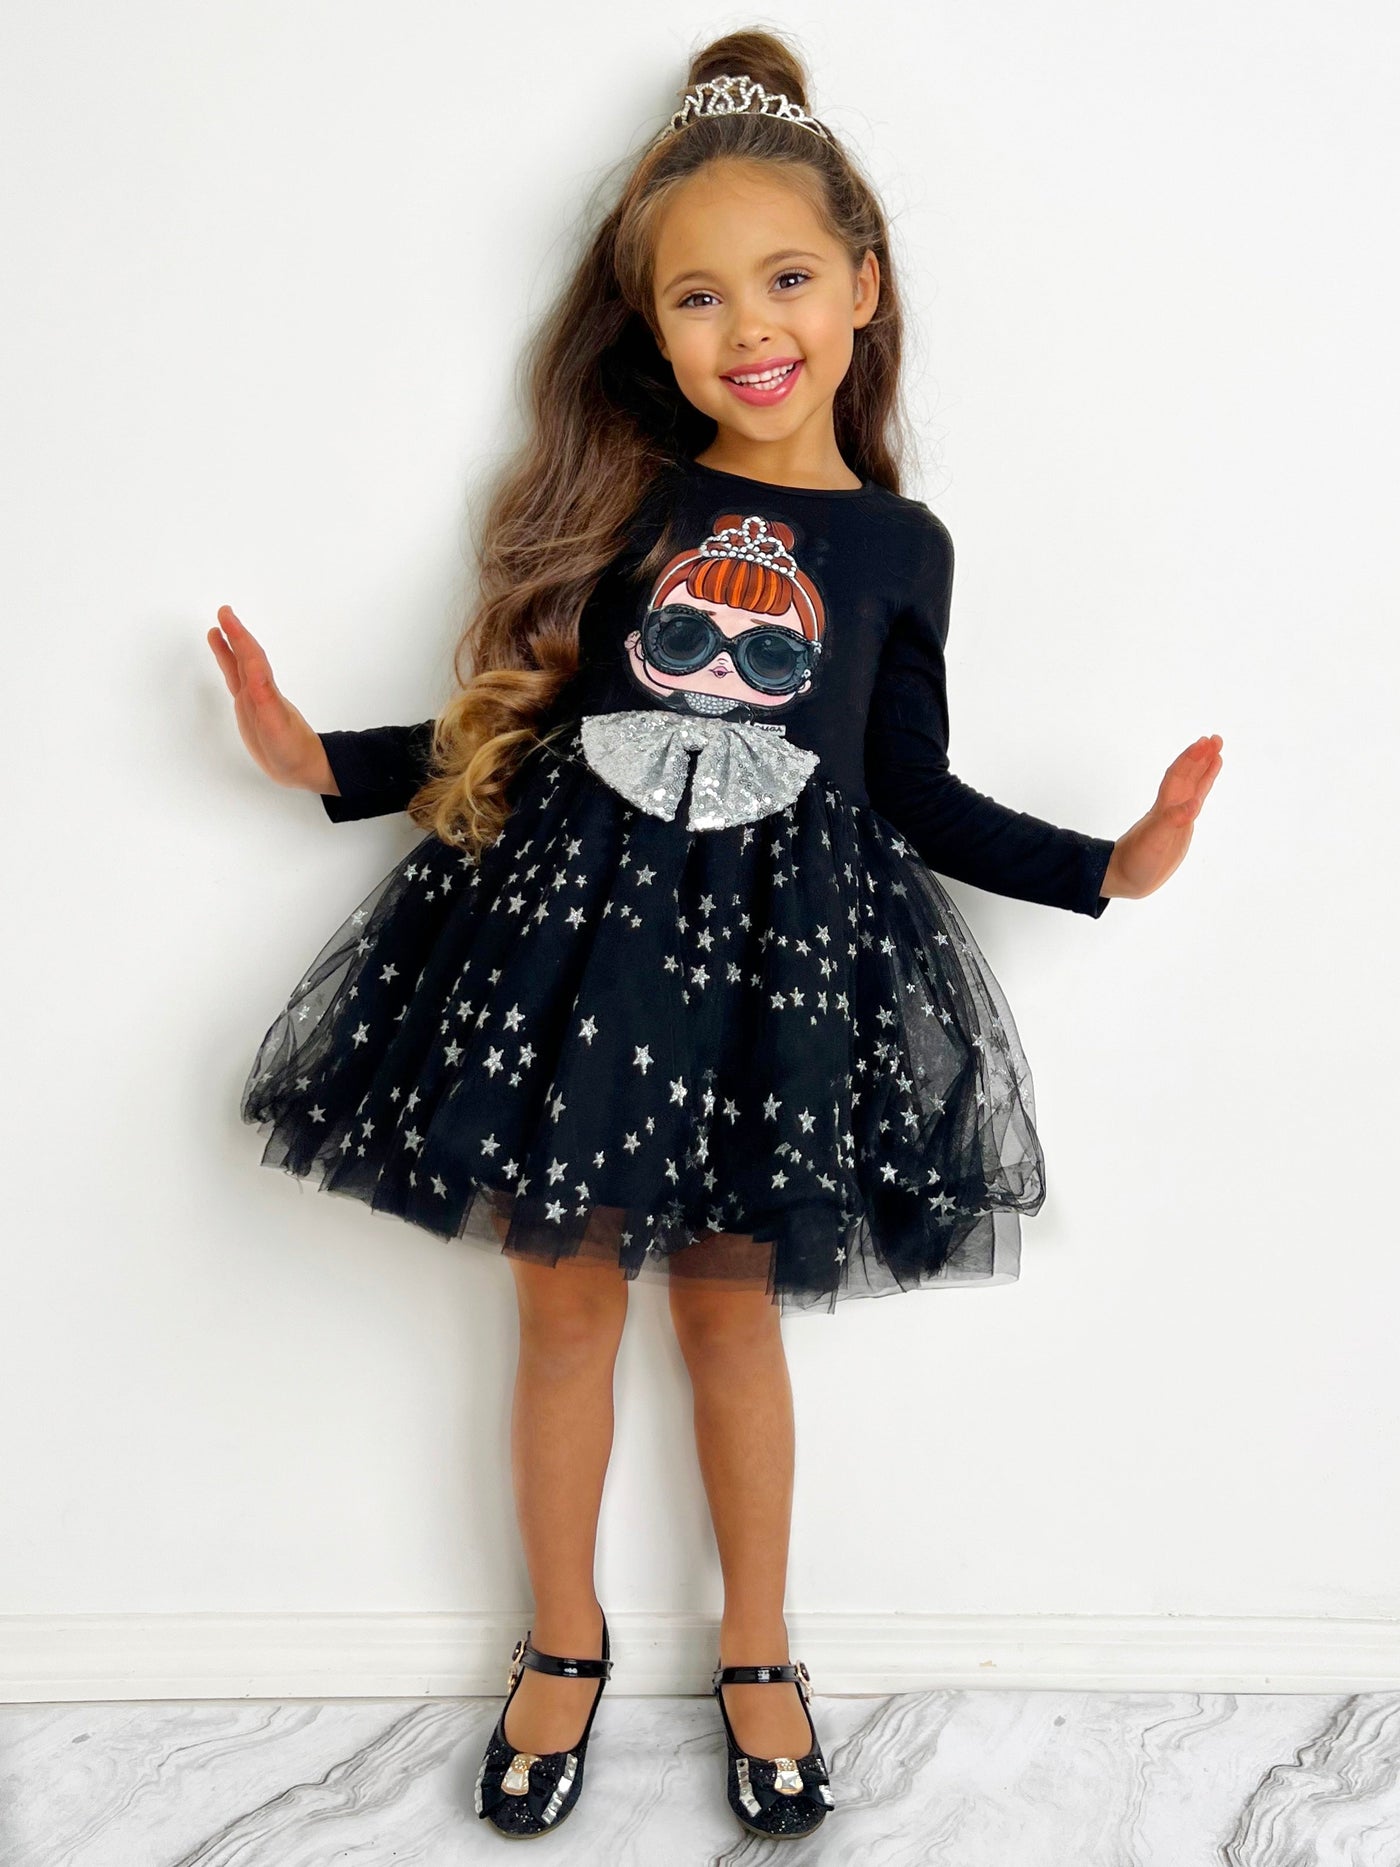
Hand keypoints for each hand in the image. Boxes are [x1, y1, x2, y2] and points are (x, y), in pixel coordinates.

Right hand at [207, 605, 336, 792]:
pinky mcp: (252, 712)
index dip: (238, 635)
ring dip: (230, 649)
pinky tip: (229, 665)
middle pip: (246, 657)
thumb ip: (265, 698)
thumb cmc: (292, 750)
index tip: (226, 615)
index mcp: (265, 691)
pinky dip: (232, 670)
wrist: (304, 767)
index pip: (250, 657)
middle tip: (223, 612)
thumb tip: (254, 668)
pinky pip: (238, 684)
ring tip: (217, 632)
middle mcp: (260, 691)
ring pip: (241, 668)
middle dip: (235, 635)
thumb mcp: (276, 726)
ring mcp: (256, 700)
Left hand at [1102, 734, 1223, 898]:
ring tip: (1218, 753)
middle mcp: (1170, 808)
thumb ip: (1172, 822)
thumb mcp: (1155, 841)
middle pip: (1187, 776)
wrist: (1124, 877)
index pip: (1179, 776)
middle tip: (1217, 739)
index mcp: (1164, 807)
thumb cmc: (1136, 860)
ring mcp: (1175, 817)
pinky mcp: (1179, 829)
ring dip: (1203, 770)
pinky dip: (1202, 790)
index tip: (1205, 743)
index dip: (1191, 759)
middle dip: (1201, 757)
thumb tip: (1193, 805)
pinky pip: (1194, 803)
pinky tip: (1206, 783)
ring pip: (1192, 787)